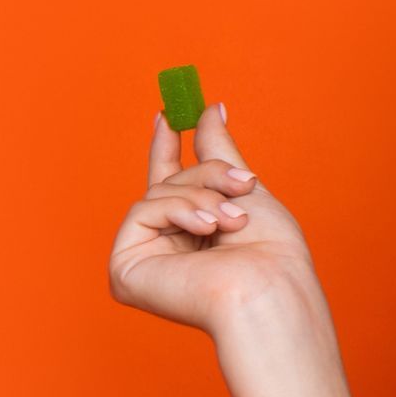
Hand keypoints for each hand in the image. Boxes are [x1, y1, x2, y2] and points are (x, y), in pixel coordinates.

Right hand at [108, 101, 323, 336]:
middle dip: (206, 175)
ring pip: (158, 192)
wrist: (268, 289)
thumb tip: (210, 107)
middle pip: (167, 183)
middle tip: (242, 184)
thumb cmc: (270, 252)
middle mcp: (165, 251)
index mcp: (193, 238)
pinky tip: (205, 229)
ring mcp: (144, 260)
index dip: (165, 148)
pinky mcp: (125, 269)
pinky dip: (178, 210)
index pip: (169, 186)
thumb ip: (217, 151)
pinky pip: (143, 210)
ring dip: (201, 197)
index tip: (169, 113)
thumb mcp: (243, 189)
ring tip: (232, 220)